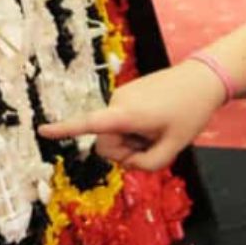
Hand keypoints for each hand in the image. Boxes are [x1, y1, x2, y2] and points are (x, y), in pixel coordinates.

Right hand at [37, 61, 225, 170]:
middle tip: (154, 143)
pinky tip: (157, 120)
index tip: (42, 130)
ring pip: (114, 134)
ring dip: (133, 139)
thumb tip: (125, 162)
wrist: (203, 79)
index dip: (65, 129)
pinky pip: (121, 123)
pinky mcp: (125, 95)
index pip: (91, 123)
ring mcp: (120, 97)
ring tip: (158, 129)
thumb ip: (147, 165)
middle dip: (125, 151)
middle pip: (106, 143)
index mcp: (128, 114)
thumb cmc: (190, 113)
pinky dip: (135, 128)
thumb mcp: (174, 149)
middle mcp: (118, 102)